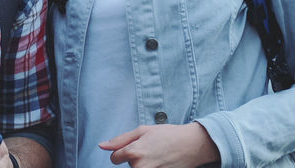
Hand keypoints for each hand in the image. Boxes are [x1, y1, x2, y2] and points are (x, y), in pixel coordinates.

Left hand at [99, 123, 218, 167]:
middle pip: (128, 166)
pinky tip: (161, 162)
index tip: (133, 148)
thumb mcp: (142, 131)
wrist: (192, 145)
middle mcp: (140, 167)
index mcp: (134, 152)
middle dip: (134, 159)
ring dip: (143, 164)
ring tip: (156, 156)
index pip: (114, 158)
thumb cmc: (168, 134)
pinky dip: (153, 167)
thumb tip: (102, 146)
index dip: (121, 152)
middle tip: (149, 150)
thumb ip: (120, 140)